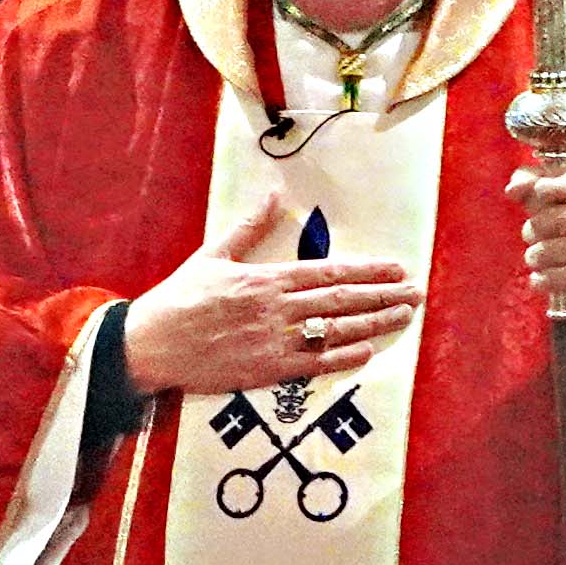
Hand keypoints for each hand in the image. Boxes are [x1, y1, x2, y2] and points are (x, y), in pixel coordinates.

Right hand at [122, 194, 423, 393]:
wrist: (150, 345)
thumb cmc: (179, 298)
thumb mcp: (213, 254)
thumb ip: (249, 226)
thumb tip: (275, 193)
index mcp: (265, 279)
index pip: (328, 272)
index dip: (367, 270)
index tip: (396, 267)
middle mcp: (276, 309)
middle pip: (341, 301)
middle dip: (382, 295)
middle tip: (415, 292)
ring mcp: (274, 342)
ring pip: (334, 331)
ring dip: (373, 323)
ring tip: (403, 316)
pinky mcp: (266, 371)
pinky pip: (314, 364)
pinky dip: (343, 358)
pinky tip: (368, 350)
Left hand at [512, 161, 565, 327]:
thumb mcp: (565, 197)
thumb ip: (534, 184)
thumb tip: (512, 189)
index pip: (545, 187)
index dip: (535, 199)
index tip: (541, 204)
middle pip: (544, 219)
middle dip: (531, 231)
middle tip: (536, 236)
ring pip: (546, 249)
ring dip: (534, 256)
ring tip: (539, 256)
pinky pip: (553, 275)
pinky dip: (541, 279)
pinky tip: (543, 277)